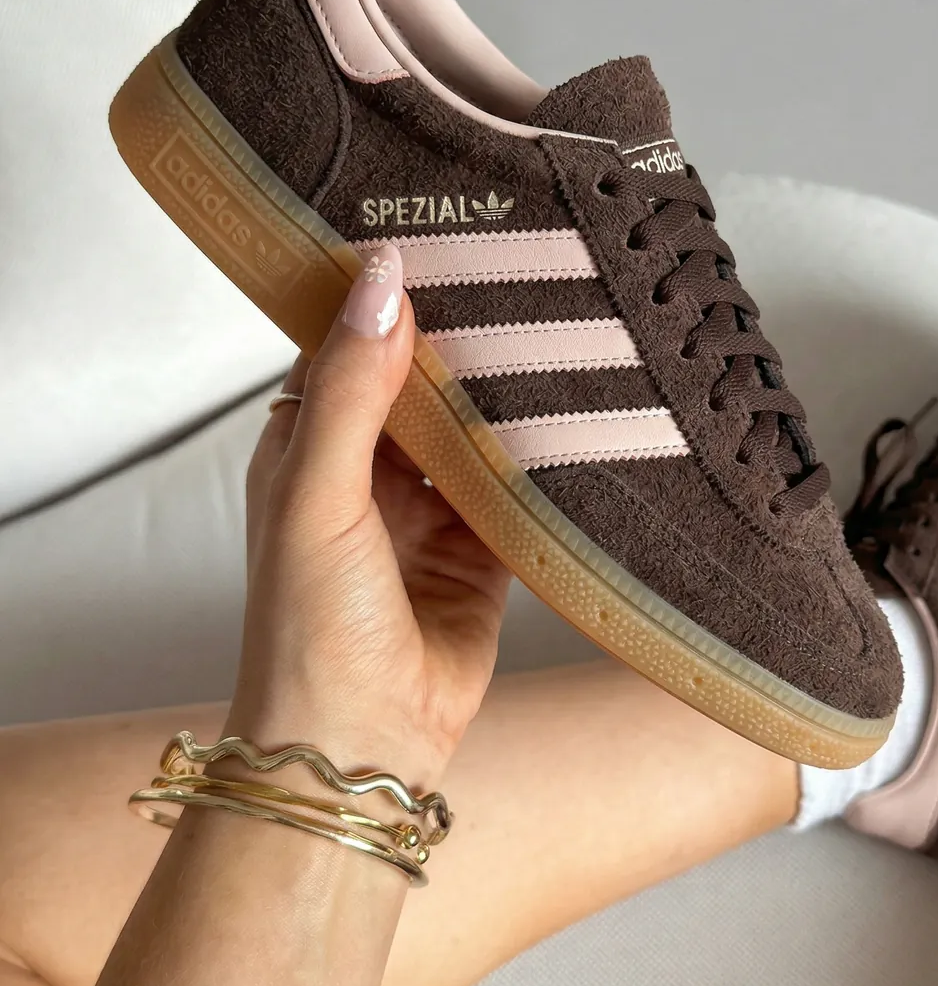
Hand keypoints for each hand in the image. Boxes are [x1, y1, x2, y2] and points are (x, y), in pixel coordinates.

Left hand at [229, 243, 510, 786]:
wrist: (363, 745)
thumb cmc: (310, 625)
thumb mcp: (319, 491)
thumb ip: (354, 387)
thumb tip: (380, 279)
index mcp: (312, 448)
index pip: (348, 349)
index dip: (384, 299)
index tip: (435, 240)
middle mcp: (371, 473)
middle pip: (421, 385)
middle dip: (461, 341)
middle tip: (517, 271)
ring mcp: (431, 511)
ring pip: (475, 431)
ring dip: (506, 395)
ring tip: (558, 326)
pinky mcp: (485, 550)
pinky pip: (518, 487)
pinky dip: (544, 460)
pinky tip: (579, 416)